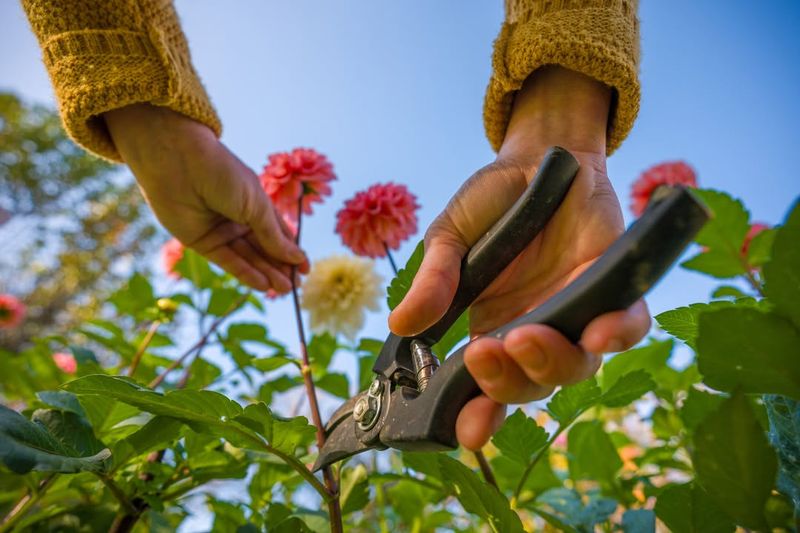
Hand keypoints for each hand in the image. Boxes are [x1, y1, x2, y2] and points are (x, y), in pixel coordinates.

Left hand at [105, 104, 306, 292]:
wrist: (178, 162)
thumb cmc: (223, 175)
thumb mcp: (256, 205)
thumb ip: (273, 236)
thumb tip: (297, 258)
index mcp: (256, 205)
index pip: (278, 234)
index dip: (292, 252)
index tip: (306, 270)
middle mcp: (239, 220)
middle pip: (264, 250)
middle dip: (280, 268)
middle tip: (295, 287)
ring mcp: (221, 232)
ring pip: (248, 258)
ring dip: (266, 274)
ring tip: (283, 290)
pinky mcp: (202, 243)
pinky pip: (228, 261)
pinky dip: (245, 274)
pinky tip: (262, 285)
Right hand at [389, 67, 650, 448]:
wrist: (541, 155)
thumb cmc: (492, 201)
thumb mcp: (450, 238)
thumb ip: (433, 281)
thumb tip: (400, 326)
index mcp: (493, 328)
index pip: (487, 388)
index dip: (479, 415)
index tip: (466, 432)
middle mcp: (537, 331)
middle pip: (532, 386)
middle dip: (508, 384)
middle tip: (483, 352)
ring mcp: (577, 312)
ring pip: (577, 367)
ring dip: (551, 363)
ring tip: (523, 336)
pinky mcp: (615, 286)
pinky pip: (629, 325)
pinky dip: (617, 333)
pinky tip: (598, 330)